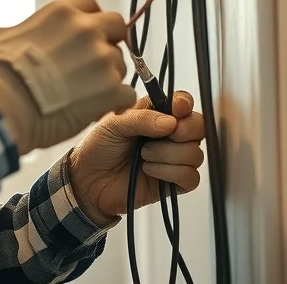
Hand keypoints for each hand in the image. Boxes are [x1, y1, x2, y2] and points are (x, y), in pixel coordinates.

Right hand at [0, 0, 137, 154]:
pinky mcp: (111, 89)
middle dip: (109, 44)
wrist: (4, 106)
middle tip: (94, 66)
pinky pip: (127, 93)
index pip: (92, 6)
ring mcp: (102, 59)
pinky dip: (116, 103)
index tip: (86, 39)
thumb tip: (9, 34)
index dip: (91, 23)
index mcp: (62, 13)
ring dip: (109, 79)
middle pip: (116, 28)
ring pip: (120, 64)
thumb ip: (22, 31)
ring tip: (86, 96)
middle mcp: (86, 29)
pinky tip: (99, 111)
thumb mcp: (5, 38)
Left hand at [67, 92, 205, 225]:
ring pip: (195, 153)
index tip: (176, 109)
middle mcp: (169, 135)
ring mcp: (173, 159)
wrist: (88, 180)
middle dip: (183, 131)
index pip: (183, 103)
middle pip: (198, 127)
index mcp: (156, 115)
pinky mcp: (174, 183)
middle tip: (161, 136)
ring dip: (167, 154)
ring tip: (143, 156)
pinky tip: (149, 170)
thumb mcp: (114, 125)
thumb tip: (171, 122)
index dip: (184, 104)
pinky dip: (170, 173)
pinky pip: (191, 177)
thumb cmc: (98, 148)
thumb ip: (141, 119)